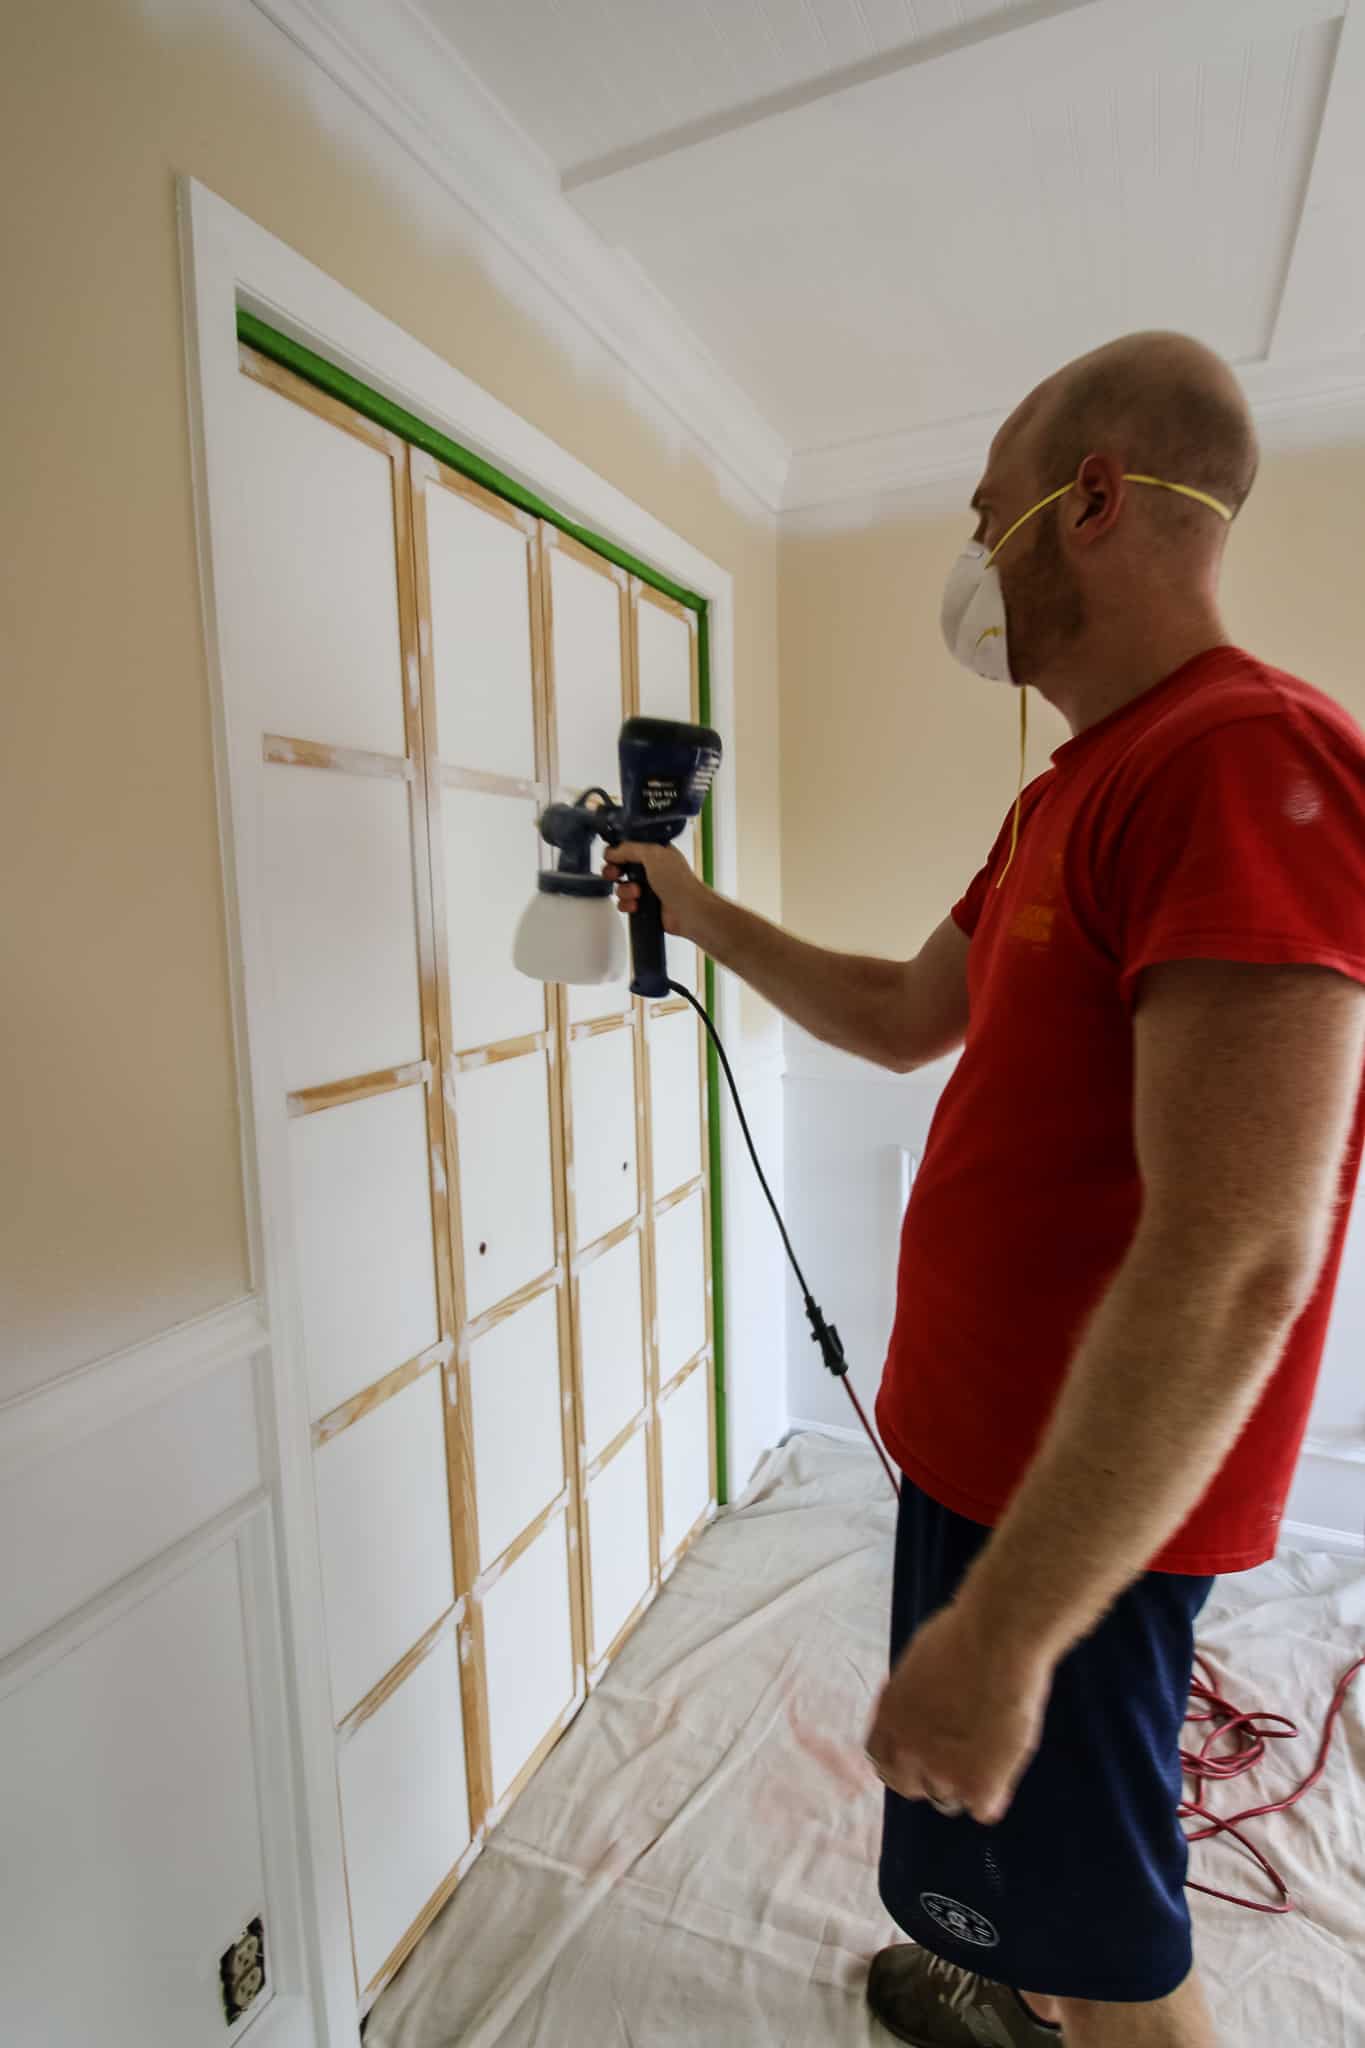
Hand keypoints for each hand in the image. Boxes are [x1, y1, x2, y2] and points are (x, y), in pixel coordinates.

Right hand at [603, 841, 706, 941]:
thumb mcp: (653, 854)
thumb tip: (613, 851)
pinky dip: (627, 905)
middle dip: (614, 872)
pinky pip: (626, 903)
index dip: (617, 853)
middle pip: (621, 868)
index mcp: (655, 852)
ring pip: (622, 887)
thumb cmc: (679, 883)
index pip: (628, 848)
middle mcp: (651, 869)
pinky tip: (635, 905)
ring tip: (636, 893)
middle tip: (614, 875)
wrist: (689, 912)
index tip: (611, 858)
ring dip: (624, 890)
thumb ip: (630, 849)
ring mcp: (648, 888)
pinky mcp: (645, 905)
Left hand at [863, 1601, 1051, 1824]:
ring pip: (949, 1799)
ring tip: (989, 1752)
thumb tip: (922, 1713)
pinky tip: (1005, 1767)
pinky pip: (984, 1810)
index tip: (920, 1757)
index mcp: (889, 1718)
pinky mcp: (978, 1785)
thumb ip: (914, 1702)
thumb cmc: (964, 1635)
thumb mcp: (918, 1667)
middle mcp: (907, 1750)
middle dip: (930, 1776)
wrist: (998, 1639)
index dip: (903, 1760)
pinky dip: (995, 1794)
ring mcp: (943, 1771)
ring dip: (965, 1783)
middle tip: (959, 1761)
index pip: (881, 1759)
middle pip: (911, 1785)